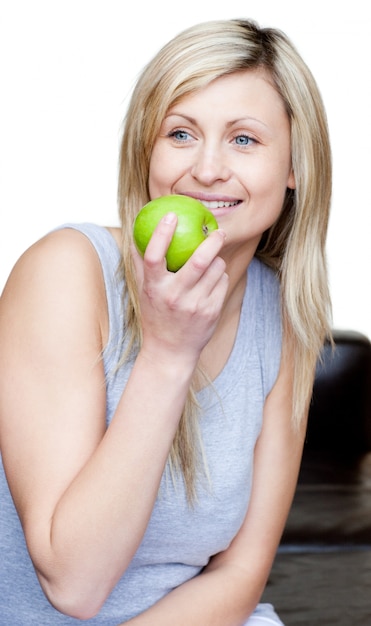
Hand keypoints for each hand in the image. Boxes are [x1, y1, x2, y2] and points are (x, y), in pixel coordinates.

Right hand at [132, 212, 228, 366]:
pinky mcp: (211, 312)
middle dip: (212, 241)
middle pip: (198, 261)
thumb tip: (138, 229)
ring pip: (215, 269)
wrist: (170, 351)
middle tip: (218, 231)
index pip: (154, 256)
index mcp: (154, 288)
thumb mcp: (145, 290)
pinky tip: (214, 279)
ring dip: (217, 259)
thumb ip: (142, 262)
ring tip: (212, 259)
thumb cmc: (156, 314)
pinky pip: (222, 282)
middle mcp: (174, 296)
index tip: (171, 215)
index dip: (161, 233)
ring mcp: (195, 305)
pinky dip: (220, 275)